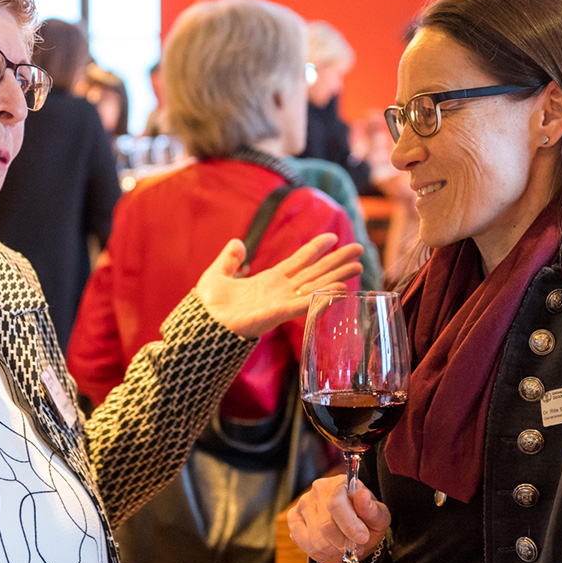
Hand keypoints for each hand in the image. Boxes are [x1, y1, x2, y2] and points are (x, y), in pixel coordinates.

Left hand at [195, 234, 362, 338]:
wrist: (201, 325)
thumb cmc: (208, 306)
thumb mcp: (217, 274)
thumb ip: (229, 259)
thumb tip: (237, 243)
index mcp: (268, 281)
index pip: (298, 261)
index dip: (315, 249)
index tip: (332, 237)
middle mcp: (280, 291)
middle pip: (314, 272)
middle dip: (337, 261)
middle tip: (360, 250)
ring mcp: (281, 302)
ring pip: (316, 286)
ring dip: (337, 276)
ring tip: (358, 266)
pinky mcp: (277, 314)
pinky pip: (304, 304)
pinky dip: (322, 296)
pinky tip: (339, 288)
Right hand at [287, 474, 391, 562]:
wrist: (353, 527)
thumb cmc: (366, 521)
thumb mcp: (379, 518)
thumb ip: (373, 510)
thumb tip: (362, 496)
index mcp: (340, 483)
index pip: (336, 504)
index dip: (350, 526)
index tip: (362, 539)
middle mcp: (318, 489)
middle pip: (326, 526)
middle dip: (343, 544)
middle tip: (355, 548)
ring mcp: (303, 503)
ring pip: (315, 539)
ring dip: (333, 551)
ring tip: (343, 550)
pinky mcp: (294, 517)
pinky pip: (303, 542)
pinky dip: (319, 553)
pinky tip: (330, 550)